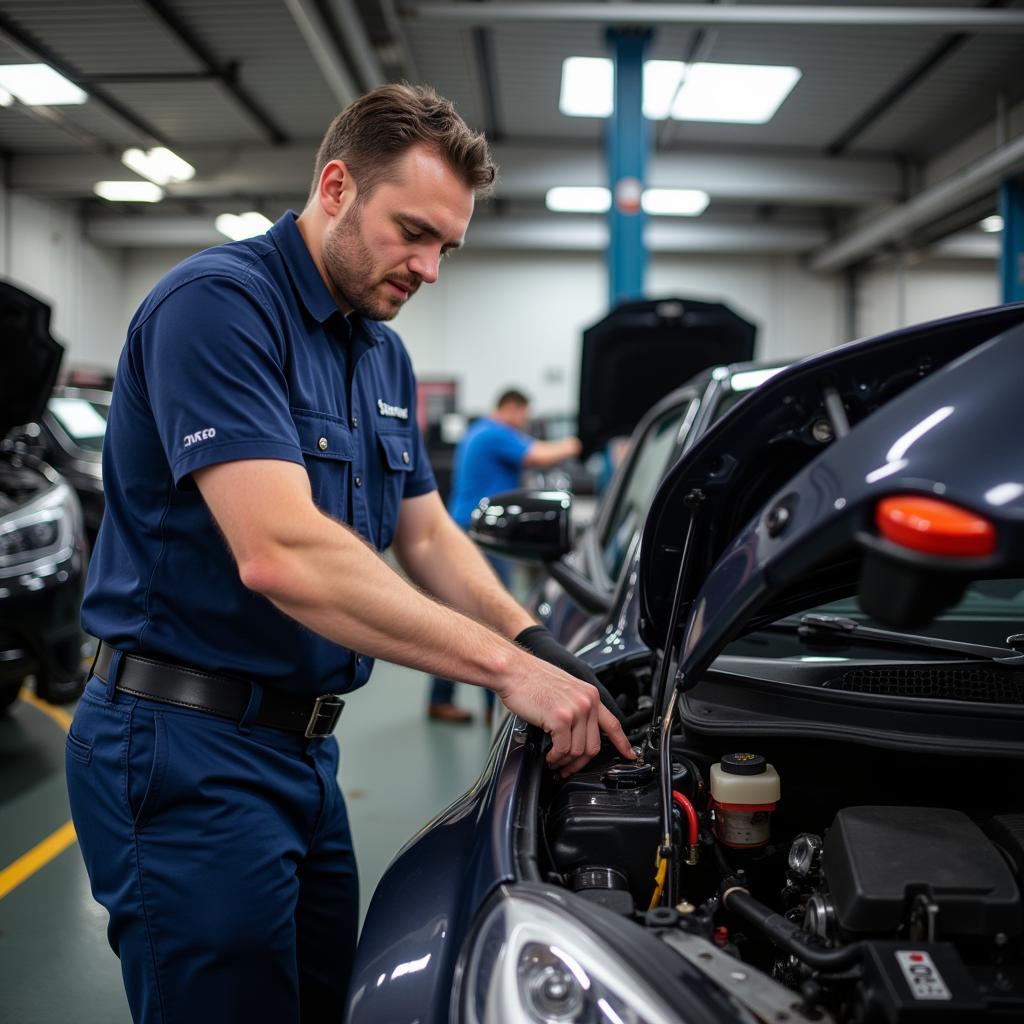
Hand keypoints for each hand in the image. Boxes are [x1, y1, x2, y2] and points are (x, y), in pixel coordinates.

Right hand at [494, 626, 633, 776]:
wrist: (513, 670)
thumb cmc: (531, 679)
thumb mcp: (564, 690)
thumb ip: (577, 708)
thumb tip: (578, 734)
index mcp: (590, 695)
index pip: (613, 724)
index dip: (623, 743)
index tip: (630, 755)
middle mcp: (587, 702)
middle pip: (594, 745)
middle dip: (580, 763)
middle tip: (568, 769)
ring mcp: (575, 710)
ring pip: (578, 751)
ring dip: (565, 762)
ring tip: (554, 761)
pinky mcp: (561, 719)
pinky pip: (563, 750)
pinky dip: (555, 758)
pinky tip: (549, 756)